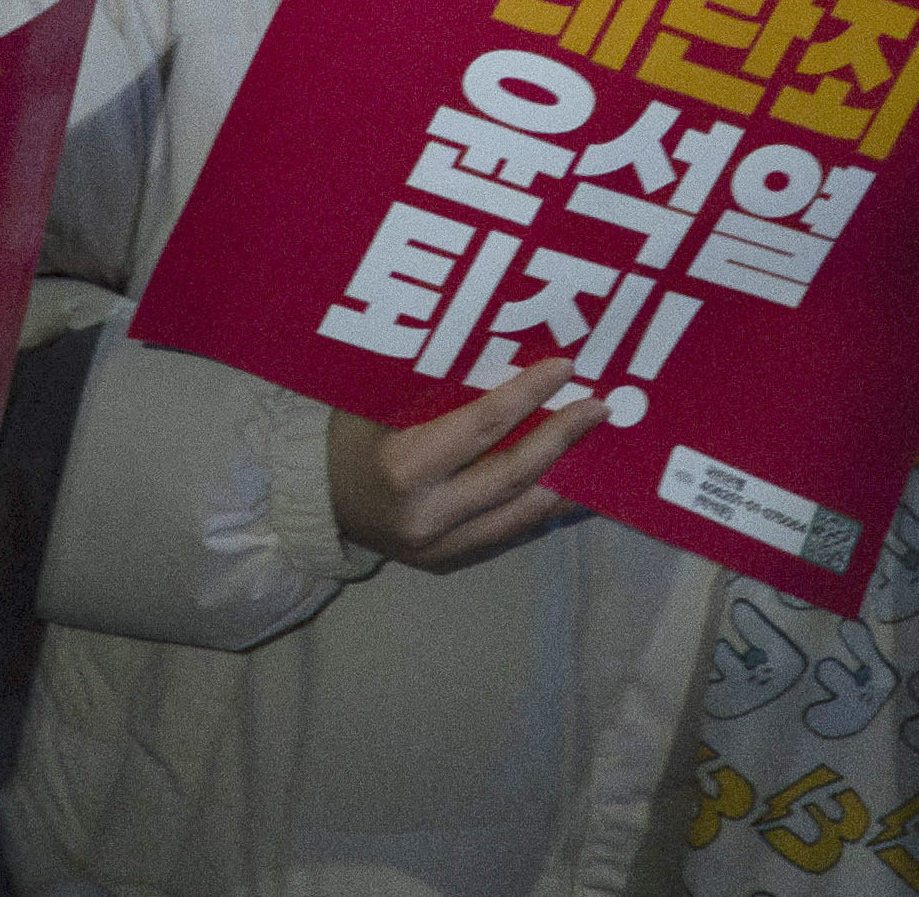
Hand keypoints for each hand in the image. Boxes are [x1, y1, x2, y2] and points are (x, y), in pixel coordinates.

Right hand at [326, 359, 603, 572]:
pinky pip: (507, 534)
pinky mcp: (449, 563)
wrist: (317, 502)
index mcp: (404, 469)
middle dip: (562, 438)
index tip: (565, 368)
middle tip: (598, 408)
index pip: (481, 427)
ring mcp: (440, 548)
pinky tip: (570, 486)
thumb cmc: (348, 437)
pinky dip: (542, 508)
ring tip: (601, 451)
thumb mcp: (377, 402)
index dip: (527, 396)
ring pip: (520, 515)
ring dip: (566, 481)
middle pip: (511, 474)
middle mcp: (426, 516)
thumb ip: (434, 389)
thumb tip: (506, 356)